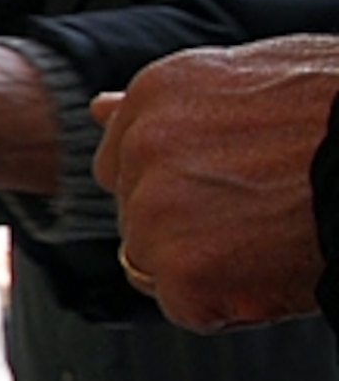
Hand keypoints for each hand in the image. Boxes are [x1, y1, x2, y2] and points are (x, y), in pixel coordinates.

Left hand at [94, 36, 338, 329]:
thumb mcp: (258, 72)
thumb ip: (175, 102)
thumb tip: (101, 109)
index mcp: (158, 94)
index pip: (124, 161)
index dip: (176, 185)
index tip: (227, 189)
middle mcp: (142, 147)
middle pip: (136, 214)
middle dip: (185, 225)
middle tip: (262, 214)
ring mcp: (156, 210)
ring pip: (154, 263)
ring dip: (205, 266)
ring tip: (276, 237)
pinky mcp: (183, 270)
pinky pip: (189, 308)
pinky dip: (231, 306)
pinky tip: (279, 270)